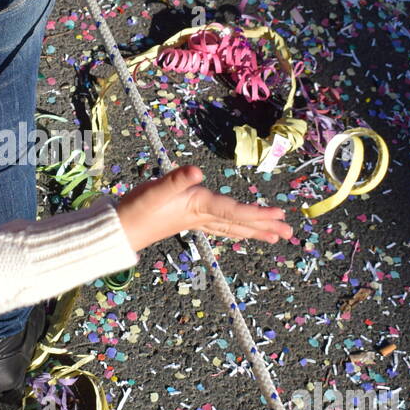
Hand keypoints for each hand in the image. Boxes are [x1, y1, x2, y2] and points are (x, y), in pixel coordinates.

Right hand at [114, 165, 292, 253]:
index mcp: (198, 207)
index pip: (233, 211)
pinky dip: (234, 229)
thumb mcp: (154, 191)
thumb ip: (175, 180)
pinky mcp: (188, 221)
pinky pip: (220, 227)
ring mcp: (196, 221)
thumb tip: (196, 171)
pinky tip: (239, 231)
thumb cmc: (135, 210)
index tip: (279, 216)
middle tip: (290, 233)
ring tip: (275, 237)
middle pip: (239, 223)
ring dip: (254, 231)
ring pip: (232, 228)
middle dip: (265, 227)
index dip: (257, 214)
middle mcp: (202, 216)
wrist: (119, 231)